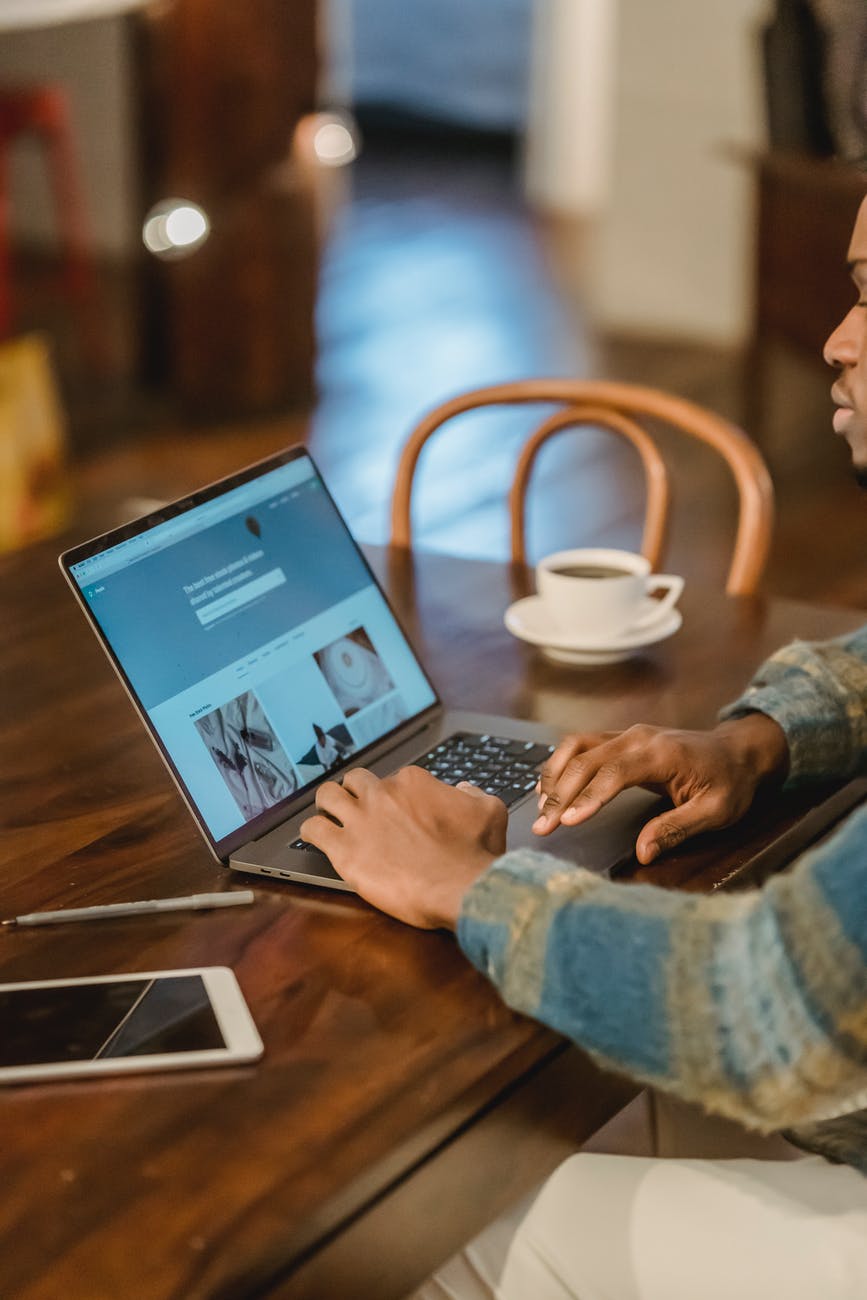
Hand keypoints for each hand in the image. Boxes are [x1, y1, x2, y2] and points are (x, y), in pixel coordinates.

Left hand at [299, 766, 507, 929]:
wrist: (460, 887)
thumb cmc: (474, 854)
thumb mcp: (489, 811)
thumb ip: (471, 794)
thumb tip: (462, 789)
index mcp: (412, 782)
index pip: (393, 779)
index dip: (394, 796)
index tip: (398, 811)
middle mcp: (382, 794)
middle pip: (355, 780)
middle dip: (355, 792)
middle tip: (358, 808)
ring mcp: (360, 820)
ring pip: (327, 795)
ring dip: (327, 804)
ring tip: (329, 816)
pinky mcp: (344, 849)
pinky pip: (313, 830)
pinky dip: (311, 832)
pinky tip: (315, 838)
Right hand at [534, 714, 788, 863]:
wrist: (739, 751)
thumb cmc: (730, 782)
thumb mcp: (715, 812)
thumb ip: (677, 829)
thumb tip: (643, 853)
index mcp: (661, 754)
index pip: (614, 773)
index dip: (588, 797)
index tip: (568, 821)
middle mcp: (638, 738)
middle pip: (586, 759)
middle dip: (560, 794)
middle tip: (543, 827)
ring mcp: (628, 735)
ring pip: (577, 746)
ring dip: (555, 775)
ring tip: (541, 808)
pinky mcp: (622, 739)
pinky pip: (583, 744)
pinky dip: (561, 764)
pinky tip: (549, 786)